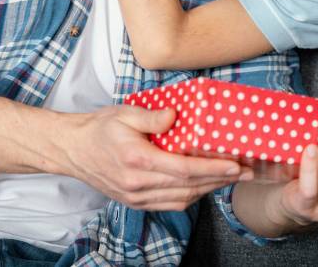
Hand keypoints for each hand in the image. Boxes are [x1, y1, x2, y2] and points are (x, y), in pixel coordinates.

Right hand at [64, 104, 251, 210]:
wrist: (71, 150)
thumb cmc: (98, 128)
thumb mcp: (124, 113)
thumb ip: (153, 116)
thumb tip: (177, 116)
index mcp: (137, 160)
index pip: (184, 169)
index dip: (213, 169)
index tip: (236, 165)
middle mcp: (138, 184)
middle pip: (188, 187)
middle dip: (220, 180)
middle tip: (246, 172)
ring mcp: (136, 197)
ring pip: (181, 199)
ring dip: (208, 190)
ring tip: (229, 178)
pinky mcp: (135, 202)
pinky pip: (169, 204)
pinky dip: (190, 196)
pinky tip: (202, 185)